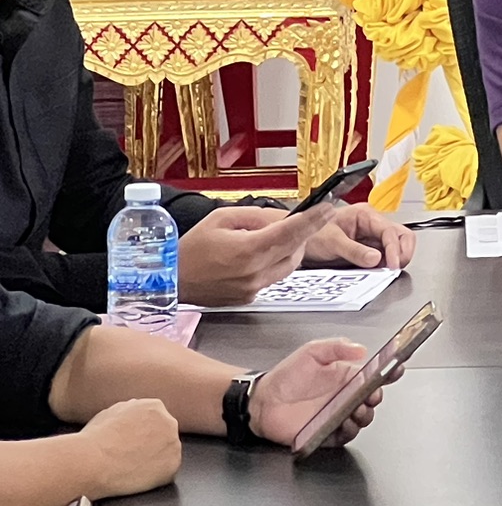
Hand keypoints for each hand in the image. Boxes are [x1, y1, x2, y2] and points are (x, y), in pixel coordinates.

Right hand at [70, 397, 181, 498]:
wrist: (91, 462)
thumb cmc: (94, 440)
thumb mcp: (111, 413)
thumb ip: (129, 411)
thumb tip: (133, 414)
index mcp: (154, 407)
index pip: (155, 421)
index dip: (142, 436)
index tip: (132, 445)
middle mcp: (169, 422)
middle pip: (164, 436)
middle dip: (150, 447)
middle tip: (131, 458)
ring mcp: (173, 444)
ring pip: (166, 455)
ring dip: (153, 462)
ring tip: (131, 468)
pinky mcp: (172, 465)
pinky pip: (166, 473)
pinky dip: (154, 478)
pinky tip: (137, 478)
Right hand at [178, 204, 333, 305]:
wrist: (169, 280)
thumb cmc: (190, 248)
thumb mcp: (221, 219)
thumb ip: (256, 216)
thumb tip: (282, 217)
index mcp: (248, 251)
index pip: (291, 233)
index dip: (312, 219)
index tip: (327, 208)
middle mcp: (254, 273)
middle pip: (295, 249)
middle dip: (303, 233)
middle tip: (302, 219)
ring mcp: (252, 288)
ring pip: (289, 265)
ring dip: (290, 248)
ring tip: (272, 236)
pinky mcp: (249, 297)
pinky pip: (273, 276)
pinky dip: (274, 262)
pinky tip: (259, 254)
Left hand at [249, 339, 391, 449]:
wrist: (262, 401)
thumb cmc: (285, 377)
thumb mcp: (311, 352)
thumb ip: (336, 347)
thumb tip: (361, 349)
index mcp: (347, 376)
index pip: (375, 375)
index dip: (389, 373)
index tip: (395, 370)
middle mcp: (346, 396)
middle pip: (373, 399)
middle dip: (376, 397)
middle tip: (370, 395)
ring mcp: (338, 415)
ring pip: (363, 418)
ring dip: (364, 415)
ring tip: (356, 409)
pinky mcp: (328, 433)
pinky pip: (346, 435)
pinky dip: (349, 431)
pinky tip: (345, 423)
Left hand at [301, 202, 417, 270]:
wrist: (295, 238)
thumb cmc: (310, 233)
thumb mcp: (332, 242)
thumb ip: (354, 251)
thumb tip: (376, 259)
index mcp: (365, 215)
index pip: (390, 231)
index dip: (395, 249)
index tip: (393, 265)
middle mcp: (371, 224)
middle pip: (401, 235)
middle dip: (402, 252)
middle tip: (396, 267)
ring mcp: (370, 237)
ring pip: (394, 246)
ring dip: (394, 259)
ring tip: (387, 271)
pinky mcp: (366, 249)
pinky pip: (383, 257)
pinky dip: (384, 265)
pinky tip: (379, 271)